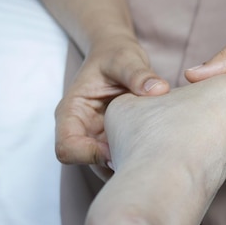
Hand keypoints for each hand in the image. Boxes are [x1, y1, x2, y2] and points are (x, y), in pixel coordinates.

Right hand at [55, 34, 168, 165]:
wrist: (120, 58)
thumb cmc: (116, 56)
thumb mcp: (125, 59)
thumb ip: (138, 74)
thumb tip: (158, 90)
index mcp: (72, 113)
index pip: (67, 148)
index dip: (89, 155)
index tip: (117, 149)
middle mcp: (83, 131)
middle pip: (88, 164)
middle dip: (114, 166)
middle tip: (144, 158)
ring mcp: (100, 139)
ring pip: (107, 168)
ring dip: (129, 165)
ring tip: (155, 157)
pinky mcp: (117, 142)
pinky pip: (124, 160)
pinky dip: (139, 160)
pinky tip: (159, 152)